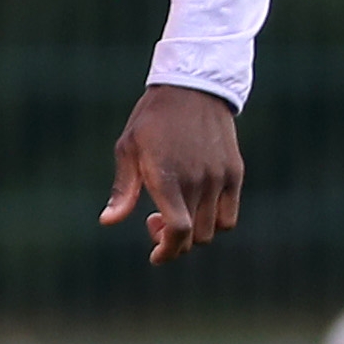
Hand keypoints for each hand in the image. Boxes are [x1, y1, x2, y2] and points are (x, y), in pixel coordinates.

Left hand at [99, 84, 243, 264]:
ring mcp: (219, 178)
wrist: (192, 88)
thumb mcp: (128, 149)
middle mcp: (197, 181)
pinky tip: (197, 208)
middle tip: (155, 224)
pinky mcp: (235, 173)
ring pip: (212, 230)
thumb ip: (123, 190)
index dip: (167, 251)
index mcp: (167, 177)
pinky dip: (216, 223)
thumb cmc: (152, 120)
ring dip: (193, 234)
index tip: (155, 255)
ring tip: (175, 214)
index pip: (178, 231)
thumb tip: (108, 222)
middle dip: (174, 243)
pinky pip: (230, 215)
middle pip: (194, 237)